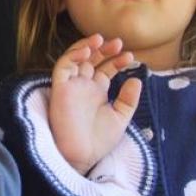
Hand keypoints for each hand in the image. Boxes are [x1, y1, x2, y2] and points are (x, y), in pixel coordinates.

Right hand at [49, 34, 141, 174]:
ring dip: (86, 46)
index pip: (105, 68)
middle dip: (104, 49)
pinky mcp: (59, 88)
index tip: (130, 57)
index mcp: (96, 91)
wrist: (82, 156)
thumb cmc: (98, 141)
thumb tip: (136, 79)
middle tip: (118, 43)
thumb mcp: (121, 118)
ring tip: (100, 39)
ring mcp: (71, 86)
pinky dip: (73, 55)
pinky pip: (62, 66)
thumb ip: (128, 99)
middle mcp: (83, 85)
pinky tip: (86, 51)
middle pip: (91, 59)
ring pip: (75, 58)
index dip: (117, 60)